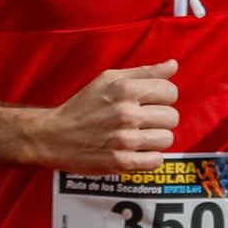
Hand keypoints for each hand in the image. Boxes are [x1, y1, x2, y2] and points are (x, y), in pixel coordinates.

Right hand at [38, 62, 178, 171]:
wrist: (54, 136)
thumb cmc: (83, 106)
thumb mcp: (109, 79)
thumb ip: (144, 72)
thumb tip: (173, 65)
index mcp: (125, 89)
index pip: (171, 91)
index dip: (164, 97)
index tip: (151, 102)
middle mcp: (126, 113)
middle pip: (172, 117)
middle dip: (161, 119)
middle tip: (144, 121)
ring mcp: (124, 140)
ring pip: (167, 139)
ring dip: (156, 139)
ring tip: (140, 137)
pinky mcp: (121, 162)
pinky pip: (156, 161)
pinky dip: (150, 158)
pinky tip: (137, 152)